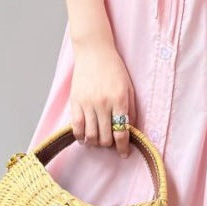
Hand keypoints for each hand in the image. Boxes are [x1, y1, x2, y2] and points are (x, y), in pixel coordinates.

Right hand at [68, 35, 135, 156]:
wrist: (94, 52)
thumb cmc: (114, 68)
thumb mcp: (129, 87)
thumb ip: (132, 110)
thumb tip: (131, 130)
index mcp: (119, 100)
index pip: (121, 132)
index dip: (123, 147)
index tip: (124, 153)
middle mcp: (103, 104)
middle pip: (105, 137)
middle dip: (109, 145)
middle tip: (111, 144)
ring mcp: (87, 103)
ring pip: (90, 135)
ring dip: (95, 143)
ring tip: (98, 141)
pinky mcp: (75, 102)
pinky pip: (76, 126)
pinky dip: (80, 137)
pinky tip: (84, 138)